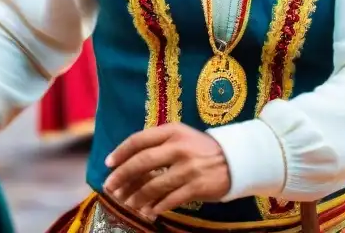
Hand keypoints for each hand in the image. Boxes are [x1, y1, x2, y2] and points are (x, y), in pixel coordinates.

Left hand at [102, 123, 230, 219]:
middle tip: (110, 187)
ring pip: (153, 185)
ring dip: (136, 197)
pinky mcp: (196, 187)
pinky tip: (148, 213)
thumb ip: (159, 144)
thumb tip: (129, 162)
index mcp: (173, 131)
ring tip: (128, 203)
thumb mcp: (183, 137)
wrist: (236, 159)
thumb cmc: (203, 149)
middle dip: (122, 176)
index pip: (139, 139)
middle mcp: (179, 147)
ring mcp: (188, 168)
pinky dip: (156, 208)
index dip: (121, 152)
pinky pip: (169, 200)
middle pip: (142, 162)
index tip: (109, 164)